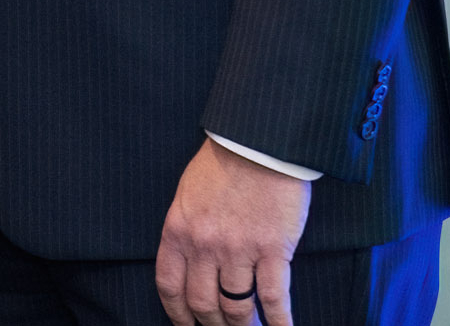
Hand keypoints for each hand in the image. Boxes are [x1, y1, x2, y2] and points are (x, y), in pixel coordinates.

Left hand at [155, 137, 311, 325]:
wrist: (258, 141)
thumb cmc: (223, 163)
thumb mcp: (187, 195)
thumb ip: (187, 230)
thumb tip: (190, 263)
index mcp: (178, 231)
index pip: (170, 287)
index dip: (178, 315)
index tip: (187, 325)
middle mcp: (204, 246)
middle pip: (203, 304)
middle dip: (213, 325)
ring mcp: (238, 250)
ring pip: (236, 308)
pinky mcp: (272, 250)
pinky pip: (274, 298)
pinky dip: (279, 322)